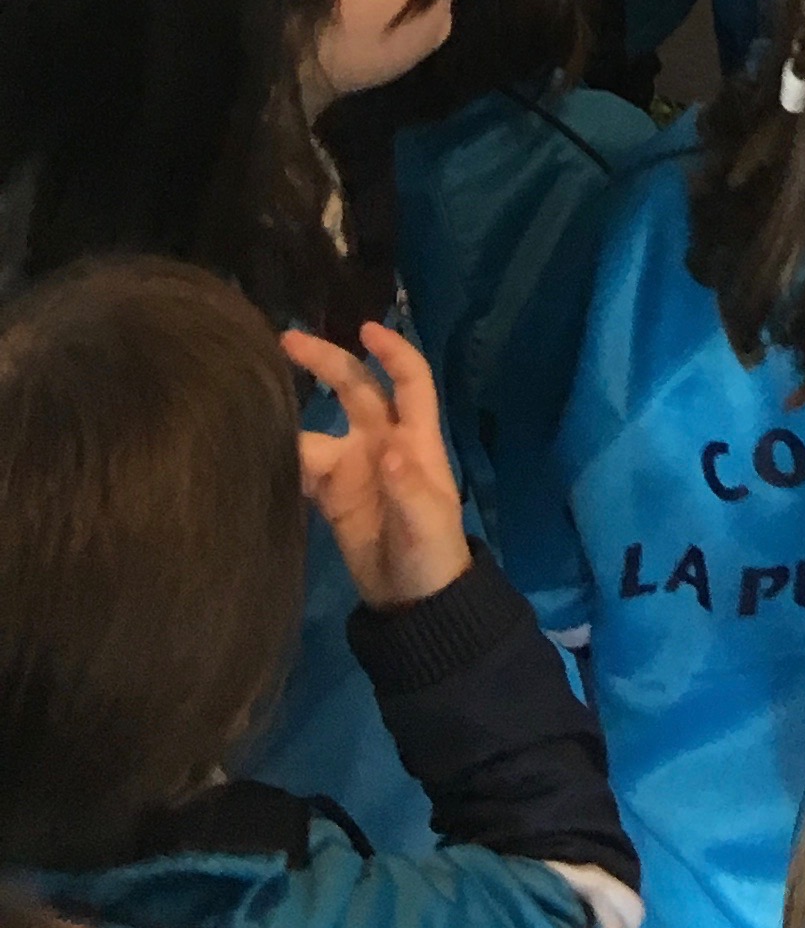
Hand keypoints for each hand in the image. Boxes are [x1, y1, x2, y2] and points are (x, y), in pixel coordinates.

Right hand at [278, 322, 473, 610]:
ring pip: (317, 428)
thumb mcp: (428, 522)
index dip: (392, 352)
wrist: (412, 598)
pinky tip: (251, 448)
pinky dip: (279, 455)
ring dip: (290, 415)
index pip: (408, 381)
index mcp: (415, 440)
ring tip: (250, 401)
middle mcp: (381, 443)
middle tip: (285, 339)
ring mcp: (353, 468)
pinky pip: (301, 465)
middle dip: (326, 361)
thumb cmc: (432, 552)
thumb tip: (388, 451)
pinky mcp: (329, 496)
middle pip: (354, 390)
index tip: (366, 328)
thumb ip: (409, 489)